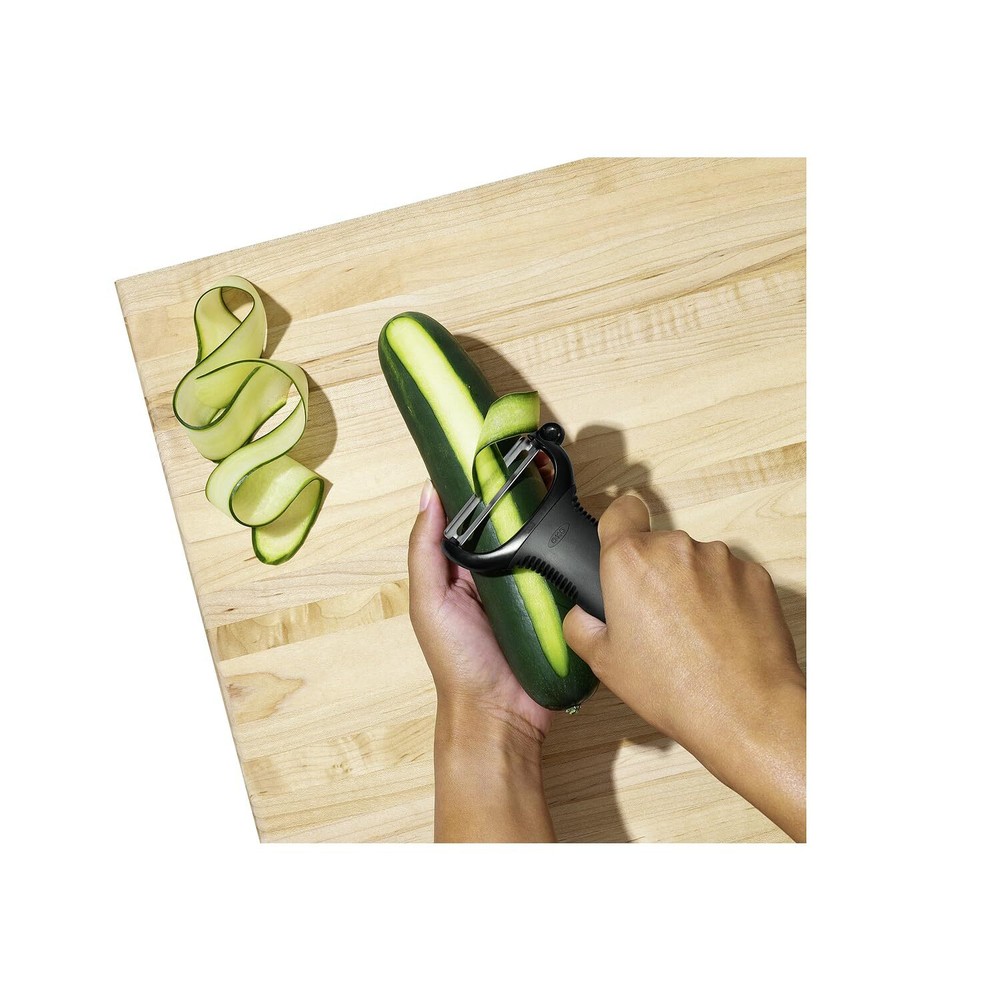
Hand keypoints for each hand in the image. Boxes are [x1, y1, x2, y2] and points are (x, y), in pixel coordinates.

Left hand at [408, 477, 555, 840]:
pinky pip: (567, 574)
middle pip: (514, 528)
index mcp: (463, 571)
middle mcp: (497, 576)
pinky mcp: (559, 607)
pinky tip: (583, 537)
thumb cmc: (458, 664)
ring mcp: (531, 591)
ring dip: (552, 528)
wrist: (501, 715)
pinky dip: (573, 559)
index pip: (474, 519)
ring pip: (543, 546)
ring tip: (567, 492)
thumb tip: (428, 495)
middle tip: (543, 465)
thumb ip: (426, 551)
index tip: (495, 452)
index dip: (482, 489)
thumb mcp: (429, 602)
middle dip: (527, 502)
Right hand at [563, 495, 805, 840]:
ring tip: (694, 634)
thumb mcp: (603, 663)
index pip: (621, 510)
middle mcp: (675, 547)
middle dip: (655, 574)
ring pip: (695, 562)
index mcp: (630, 561)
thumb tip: (583, 613)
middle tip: (656, 620)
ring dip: (691, 586)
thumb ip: (581, 624)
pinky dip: (724, 597)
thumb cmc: (673, 688)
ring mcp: (720, 558)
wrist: (743, 709)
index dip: (619, 525)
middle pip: (658, 546)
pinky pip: (729, 576)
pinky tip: (721, 635)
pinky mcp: (754, 574)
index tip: (621, 541)